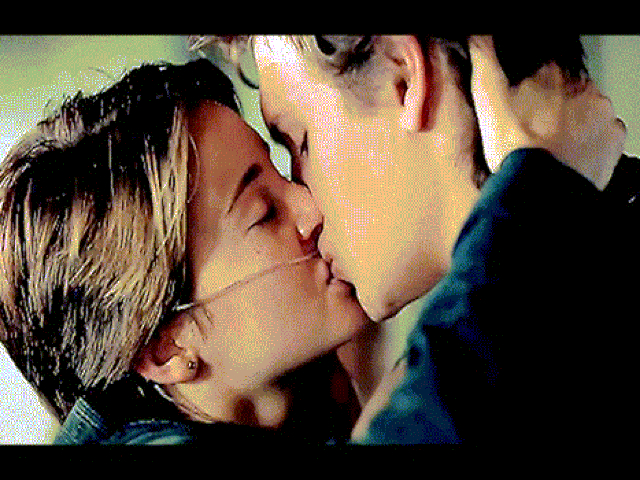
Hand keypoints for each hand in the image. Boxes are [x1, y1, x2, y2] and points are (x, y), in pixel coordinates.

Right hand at [468, 35, 625, 189]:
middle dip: (555, 106)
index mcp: (550, 75)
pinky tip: (571, 153)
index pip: (545, 72)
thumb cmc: (514, 147)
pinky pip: (605, 134)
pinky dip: (591, 141)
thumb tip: (479, 37)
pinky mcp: (612, 138)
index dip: (534, 90)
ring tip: (552, 146)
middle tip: (537, 131)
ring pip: (587, 111)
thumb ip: (484, 62)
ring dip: (574, 123)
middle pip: (568, 91)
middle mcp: (581, 88)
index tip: (524, 108)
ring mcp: (600, 113)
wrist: (540, 187)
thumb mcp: (488, 100)